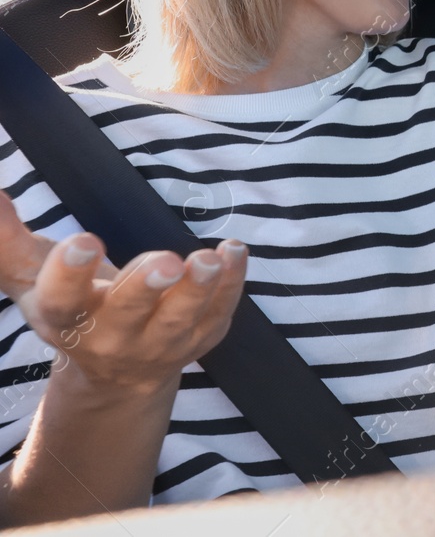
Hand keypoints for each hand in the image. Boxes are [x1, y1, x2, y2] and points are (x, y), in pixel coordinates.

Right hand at [0, 192, 248, 397]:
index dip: (70, 272)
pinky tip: (233, 251)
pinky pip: (219, 312)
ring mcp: (159, 343)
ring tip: (208, 259)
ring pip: (180, 317)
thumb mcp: (32, 279)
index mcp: (65, 318)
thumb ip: (7, 240)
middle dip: (146, 286)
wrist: (114, 374)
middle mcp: (111, 337)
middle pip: (128, 312)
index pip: (62, 300)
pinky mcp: (198, 339)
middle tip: (167, 261)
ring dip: (198, 288)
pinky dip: (231, 283)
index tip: (85, 240)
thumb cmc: (72, 308)